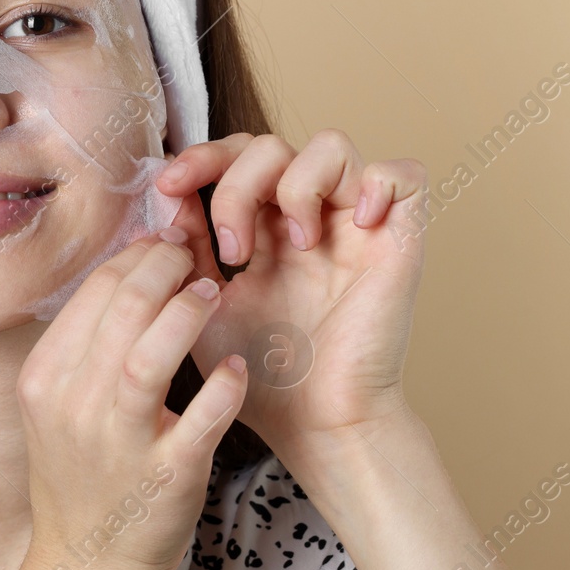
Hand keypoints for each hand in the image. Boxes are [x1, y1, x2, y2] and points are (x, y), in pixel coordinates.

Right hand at [17, 230, 248, 569]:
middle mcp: (76, 406)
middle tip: (193, 256)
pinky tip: (237, 364)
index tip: (164, 244)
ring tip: (214, 291)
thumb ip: (85, 341)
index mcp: (45, 379)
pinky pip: (203, 417)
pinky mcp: (169, 474)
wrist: (89, 561)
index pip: (94, 292)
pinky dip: (224, 383)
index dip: (136, 256)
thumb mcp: (57, 403)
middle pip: (123, 307)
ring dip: (189, 310)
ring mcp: (120, 443)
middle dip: (167, 266)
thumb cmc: (81, 471)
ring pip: (151, 354)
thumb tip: (129, 266)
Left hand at [152, 130, 427, 457]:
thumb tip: (168, 196)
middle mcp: (312, 218)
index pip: (236, 158)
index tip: (167, 186)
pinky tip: (354, 226)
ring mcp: (356, 226)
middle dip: (236, 184)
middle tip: (231, 250)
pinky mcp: (400, 241)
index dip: (202, 158)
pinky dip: (377, 185)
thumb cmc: (265, 376)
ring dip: (295, 185)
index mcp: (266, 229)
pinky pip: (402, 176)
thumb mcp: (204, 303)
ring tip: (291, 246)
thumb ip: (187, 249)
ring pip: (330, 145)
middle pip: (272, 145)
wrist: (315, 424)